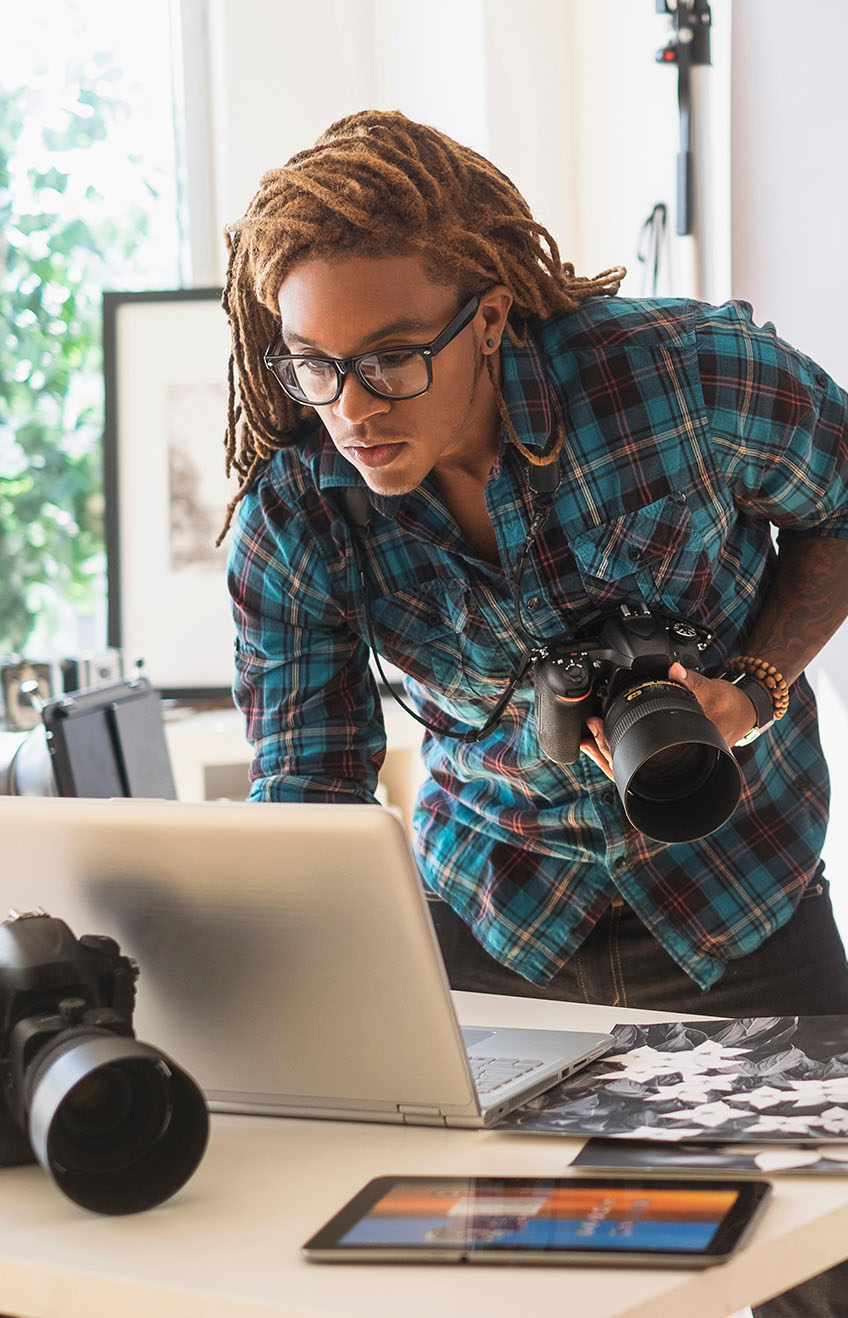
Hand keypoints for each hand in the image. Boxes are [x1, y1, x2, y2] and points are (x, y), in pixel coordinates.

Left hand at [579, 662, 757, 779]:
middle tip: (591, 729)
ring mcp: (671, 759)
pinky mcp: (667, 750)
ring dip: (610, 752)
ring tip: (590, 738)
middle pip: (632, 768)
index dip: (616, 750)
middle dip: (606, 751)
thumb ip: (691, 681)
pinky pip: (640, 756)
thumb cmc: (731, 706)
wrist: (744, 712)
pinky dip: (622, 748)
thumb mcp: (713, 690)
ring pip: (633, 766)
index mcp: (685, 751)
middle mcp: (676, 761)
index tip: (598, 731)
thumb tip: (674, 670)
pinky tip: (606, 739)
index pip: (643, 761)